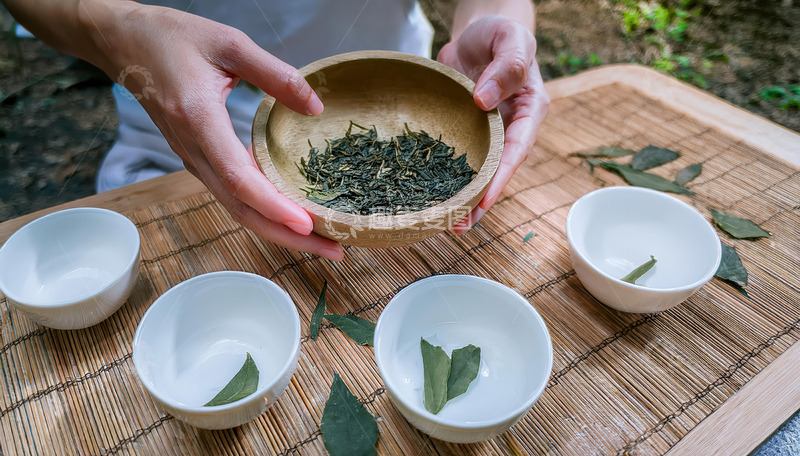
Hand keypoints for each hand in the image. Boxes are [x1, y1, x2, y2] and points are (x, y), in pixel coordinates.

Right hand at [97, 3, 342, 259]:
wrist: (123, 43)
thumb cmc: (171, 37)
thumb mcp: (229, 43)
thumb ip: (275, 74)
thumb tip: (315, 106)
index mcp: (199, 119)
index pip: (238, 177)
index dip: (272, 205)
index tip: (307, 224)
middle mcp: (193, 149)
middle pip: (240, 209)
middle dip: (287, 236)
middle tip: (333, 250)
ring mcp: (193, 159)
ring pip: (236, 208)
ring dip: (277, 230)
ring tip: (321, 241)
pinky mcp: (197, 159)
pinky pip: (231, 195)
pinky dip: (263, 212)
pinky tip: (290, 215)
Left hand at [437, 15, 548, 232]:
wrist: (477, 30)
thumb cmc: (500, 31)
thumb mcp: (511, 39)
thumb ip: (506, 66)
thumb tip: (484, 100)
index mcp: (529, 111)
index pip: (516, 150)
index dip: (501, 176)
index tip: (484, 198)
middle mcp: (509, 129)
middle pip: (497, 170)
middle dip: (480, 200)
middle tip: (458, 225)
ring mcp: (485, 133)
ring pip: (476, 171)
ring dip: (463, 197)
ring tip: (445, 224)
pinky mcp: (463, 131)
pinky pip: (455, 157)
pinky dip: (445, 177)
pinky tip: (430, 195)